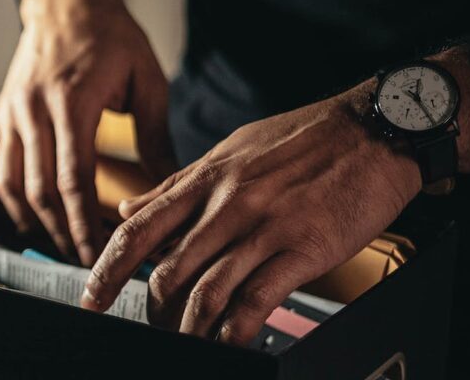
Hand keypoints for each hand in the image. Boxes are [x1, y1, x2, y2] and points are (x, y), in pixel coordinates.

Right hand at [0, 0, 174, 265]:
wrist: (65, 3)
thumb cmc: (110, 37)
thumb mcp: (146, 79)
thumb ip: (154, 135)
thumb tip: (170, 185)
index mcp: (73, 103)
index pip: (74, 180)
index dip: (83, 224)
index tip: (98, 253)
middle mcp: (33, 111)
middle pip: (39, 191)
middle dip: (60, 233)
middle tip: (81, 259)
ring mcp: (10, 113)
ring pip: (8, 183)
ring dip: (29, 220)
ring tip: (55, 243)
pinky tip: (14, 213)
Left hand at [81, 83, 422, 343]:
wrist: (378, 127)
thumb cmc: (305, 138)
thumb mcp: (229, 150)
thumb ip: (175, 186)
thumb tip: (128, 210)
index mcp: (205, 181)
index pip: (137, 231)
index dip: (107, 270)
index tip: (91, 298)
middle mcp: (227, 204)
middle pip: (168, 270)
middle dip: (152, 311)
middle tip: (151, 329)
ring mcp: (265, 227)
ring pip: (207, 290)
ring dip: (190, 328)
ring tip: (187, 342)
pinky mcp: (304, 248)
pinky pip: (257, 298)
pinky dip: (236, 329)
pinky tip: (229, 341)